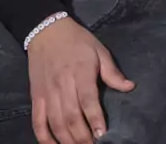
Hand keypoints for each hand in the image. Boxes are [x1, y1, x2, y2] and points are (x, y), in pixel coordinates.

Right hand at [26, 16, 130, 143]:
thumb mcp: (99, 51)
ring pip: (54, 122)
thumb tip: (129, 87)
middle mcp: (62, 86)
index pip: (88, 101)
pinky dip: (43, 137)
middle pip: (70, 116)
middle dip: (81, 135)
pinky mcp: (36, 97)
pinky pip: (37, 121)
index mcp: (80, 74)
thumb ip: (112, 72)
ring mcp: (47, 93)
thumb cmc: (77, 41)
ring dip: (65, 139)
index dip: (95, 119)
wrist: (46, 32)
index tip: (102, 134)